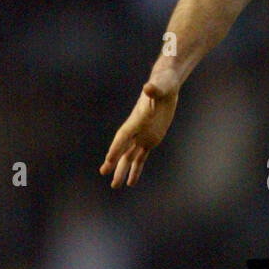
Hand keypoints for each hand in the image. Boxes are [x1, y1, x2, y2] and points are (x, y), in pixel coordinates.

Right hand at [100, 62, 180, 188]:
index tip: (108, 159)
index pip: (124, 136)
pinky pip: (141, 157)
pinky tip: (131, 182)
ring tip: (115, 186)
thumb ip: (154, 89)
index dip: (116, 147)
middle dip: (114, 161)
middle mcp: (136, 129)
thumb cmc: (163, 83)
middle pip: (122, 148)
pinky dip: (136, 169)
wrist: (165, 84)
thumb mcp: (161, 86)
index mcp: (137, 119)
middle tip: (103, 173)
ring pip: (130, 157)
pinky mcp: (151, 139)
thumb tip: (148, 87)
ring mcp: (142, 135)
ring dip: (122, 170)